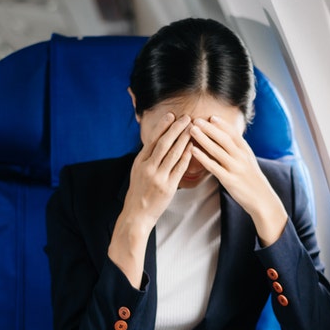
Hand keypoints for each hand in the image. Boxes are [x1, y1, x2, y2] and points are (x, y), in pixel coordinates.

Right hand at [122, 113, 192, 228]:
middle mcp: (148, 168)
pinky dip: (186, 157)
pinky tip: (192, 148)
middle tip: (186, 118)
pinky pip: (179, 169)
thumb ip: (147, 157)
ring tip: (192, 129)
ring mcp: (158, 177)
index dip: (162, 126)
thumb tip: (156, 141)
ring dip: (183, 139)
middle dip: (175, 129)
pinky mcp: (168, 187)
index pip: (152, 140)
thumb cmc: (139, 192)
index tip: (171, 115)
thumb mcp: (138, 171)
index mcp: (140, 162)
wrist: (137, 214)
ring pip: (172, 154)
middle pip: (163, 143)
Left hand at [190, 115, 287, 245]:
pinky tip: (193, 151)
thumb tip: (225, 140)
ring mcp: (235, 168)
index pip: (233, 134)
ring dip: (203, 138)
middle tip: (196, 120)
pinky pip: (213, 166)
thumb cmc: (252, 180)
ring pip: (217, 150)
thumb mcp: (248, 161)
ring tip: (192, 130)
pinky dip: (203, 157)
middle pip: (223, 138)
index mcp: (246, 151)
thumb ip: (238, 150)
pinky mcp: (229, 180)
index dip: (222, 125)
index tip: (210, 117)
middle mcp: (241, 157)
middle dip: (209, 128)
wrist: (262, 199)